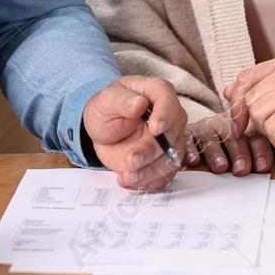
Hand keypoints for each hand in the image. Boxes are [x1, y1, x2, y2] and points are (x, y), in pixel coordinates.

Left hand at [82, 76, 185, 190]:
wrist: (104, 129)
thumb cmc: (108, 107)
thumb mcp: (107, 100)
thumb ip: (122, 101)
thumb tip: (140, 103)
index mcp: (158, 93)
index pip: (168, 101)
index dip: (164, 115)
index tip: (155, 129)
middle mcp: (170, 116)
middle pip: (171, 135)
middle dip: (151, 151)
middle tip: (131, 160)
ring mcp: (170, 140)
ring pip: (171, 159)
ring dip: (150, 171)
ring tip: (128, 176)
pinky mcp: (163, 160)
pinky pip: (164, 174)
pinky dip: (148, 181)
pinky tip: (129, 180)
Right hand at [183, 103, 274, 174]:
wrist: (202, 132)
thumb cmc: (231, 146)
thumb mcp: (247, 147)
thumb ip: (260, 154)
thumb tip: (269, 171)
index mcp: (244, 125)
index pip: (254, 134)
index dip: (259, 149)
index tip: (262, 166)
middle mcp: (224, 124)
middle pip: (233, 135)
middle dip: (239, 152)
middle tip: (242, 169)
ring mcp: (205, 128)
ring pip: (210, 136)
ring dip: (215, 152)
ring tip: (221, 166)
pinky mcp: (187, 133)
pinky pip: (187, 140)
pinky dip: (190, 150)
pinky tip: (194, 160)